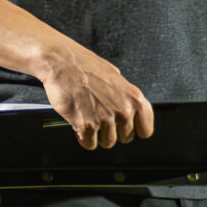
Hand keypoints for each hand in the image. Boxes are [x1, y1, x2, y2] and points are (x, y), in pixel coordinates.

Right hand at [34, 42, 153, 149]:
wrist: (61, 61)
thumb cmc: (84, 66)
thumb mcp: (114, 76)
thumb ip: (124, 95)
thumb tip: (127, 109)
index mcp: (134, 97)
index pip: (146, 130)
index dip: (134, 129)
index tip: (124, 126)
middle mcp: (123, 109)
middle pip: (126, 138)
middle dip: (113, 131)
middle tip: (100, 116)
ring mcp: (105, 118)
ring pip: (108, 143)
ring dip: (98, 135)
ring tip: (89, 116)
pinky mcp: (86, 126)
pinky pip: (90, 144)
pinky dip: (83, 137)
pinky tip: (80, 121)